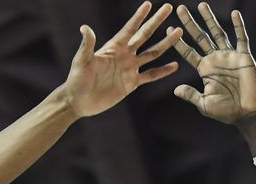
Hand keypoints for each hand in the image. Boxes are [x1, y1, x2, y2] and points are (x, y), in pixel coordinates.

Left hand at [63, 1, 182, 117]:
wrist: (79, 101)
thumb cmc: (77, 79)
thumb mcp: (81, 61)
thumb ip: (87, 45)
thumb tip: (85, 28)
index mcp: (113, 47)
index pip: (130, 28)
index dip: (139, 16)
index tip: (149, 4)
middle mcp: (124, 55)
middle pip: (145, 35)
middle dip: (156, 22)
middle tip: (169, 8)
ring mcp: (129, 68)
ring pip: (152, 53)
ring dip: (165, 43)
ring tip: (178, 32)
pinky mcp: (132, 83)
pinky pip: (150, 75)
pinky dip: (162, 71)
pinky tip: (174, 65)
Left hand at [173, 3, 255, 124]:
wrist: (247, 114)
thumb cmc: (226, 112)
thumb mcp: (205, 104)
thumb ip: (191, 95)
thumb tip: (175, 89)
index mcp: (204, 69)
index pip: (188, 52)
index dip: (178, 41)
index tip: (168, 29)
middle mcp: (215, 59)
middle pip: (200, 37)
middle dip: (190, 24)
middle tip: (180, 9)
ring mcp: (230, 56)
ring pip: (218, 33)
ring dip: (210, 20)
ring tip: (201, 5)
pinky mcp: (244, 57)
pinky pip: (241, 38)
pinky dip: (238, 26)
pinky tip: (235, 13)